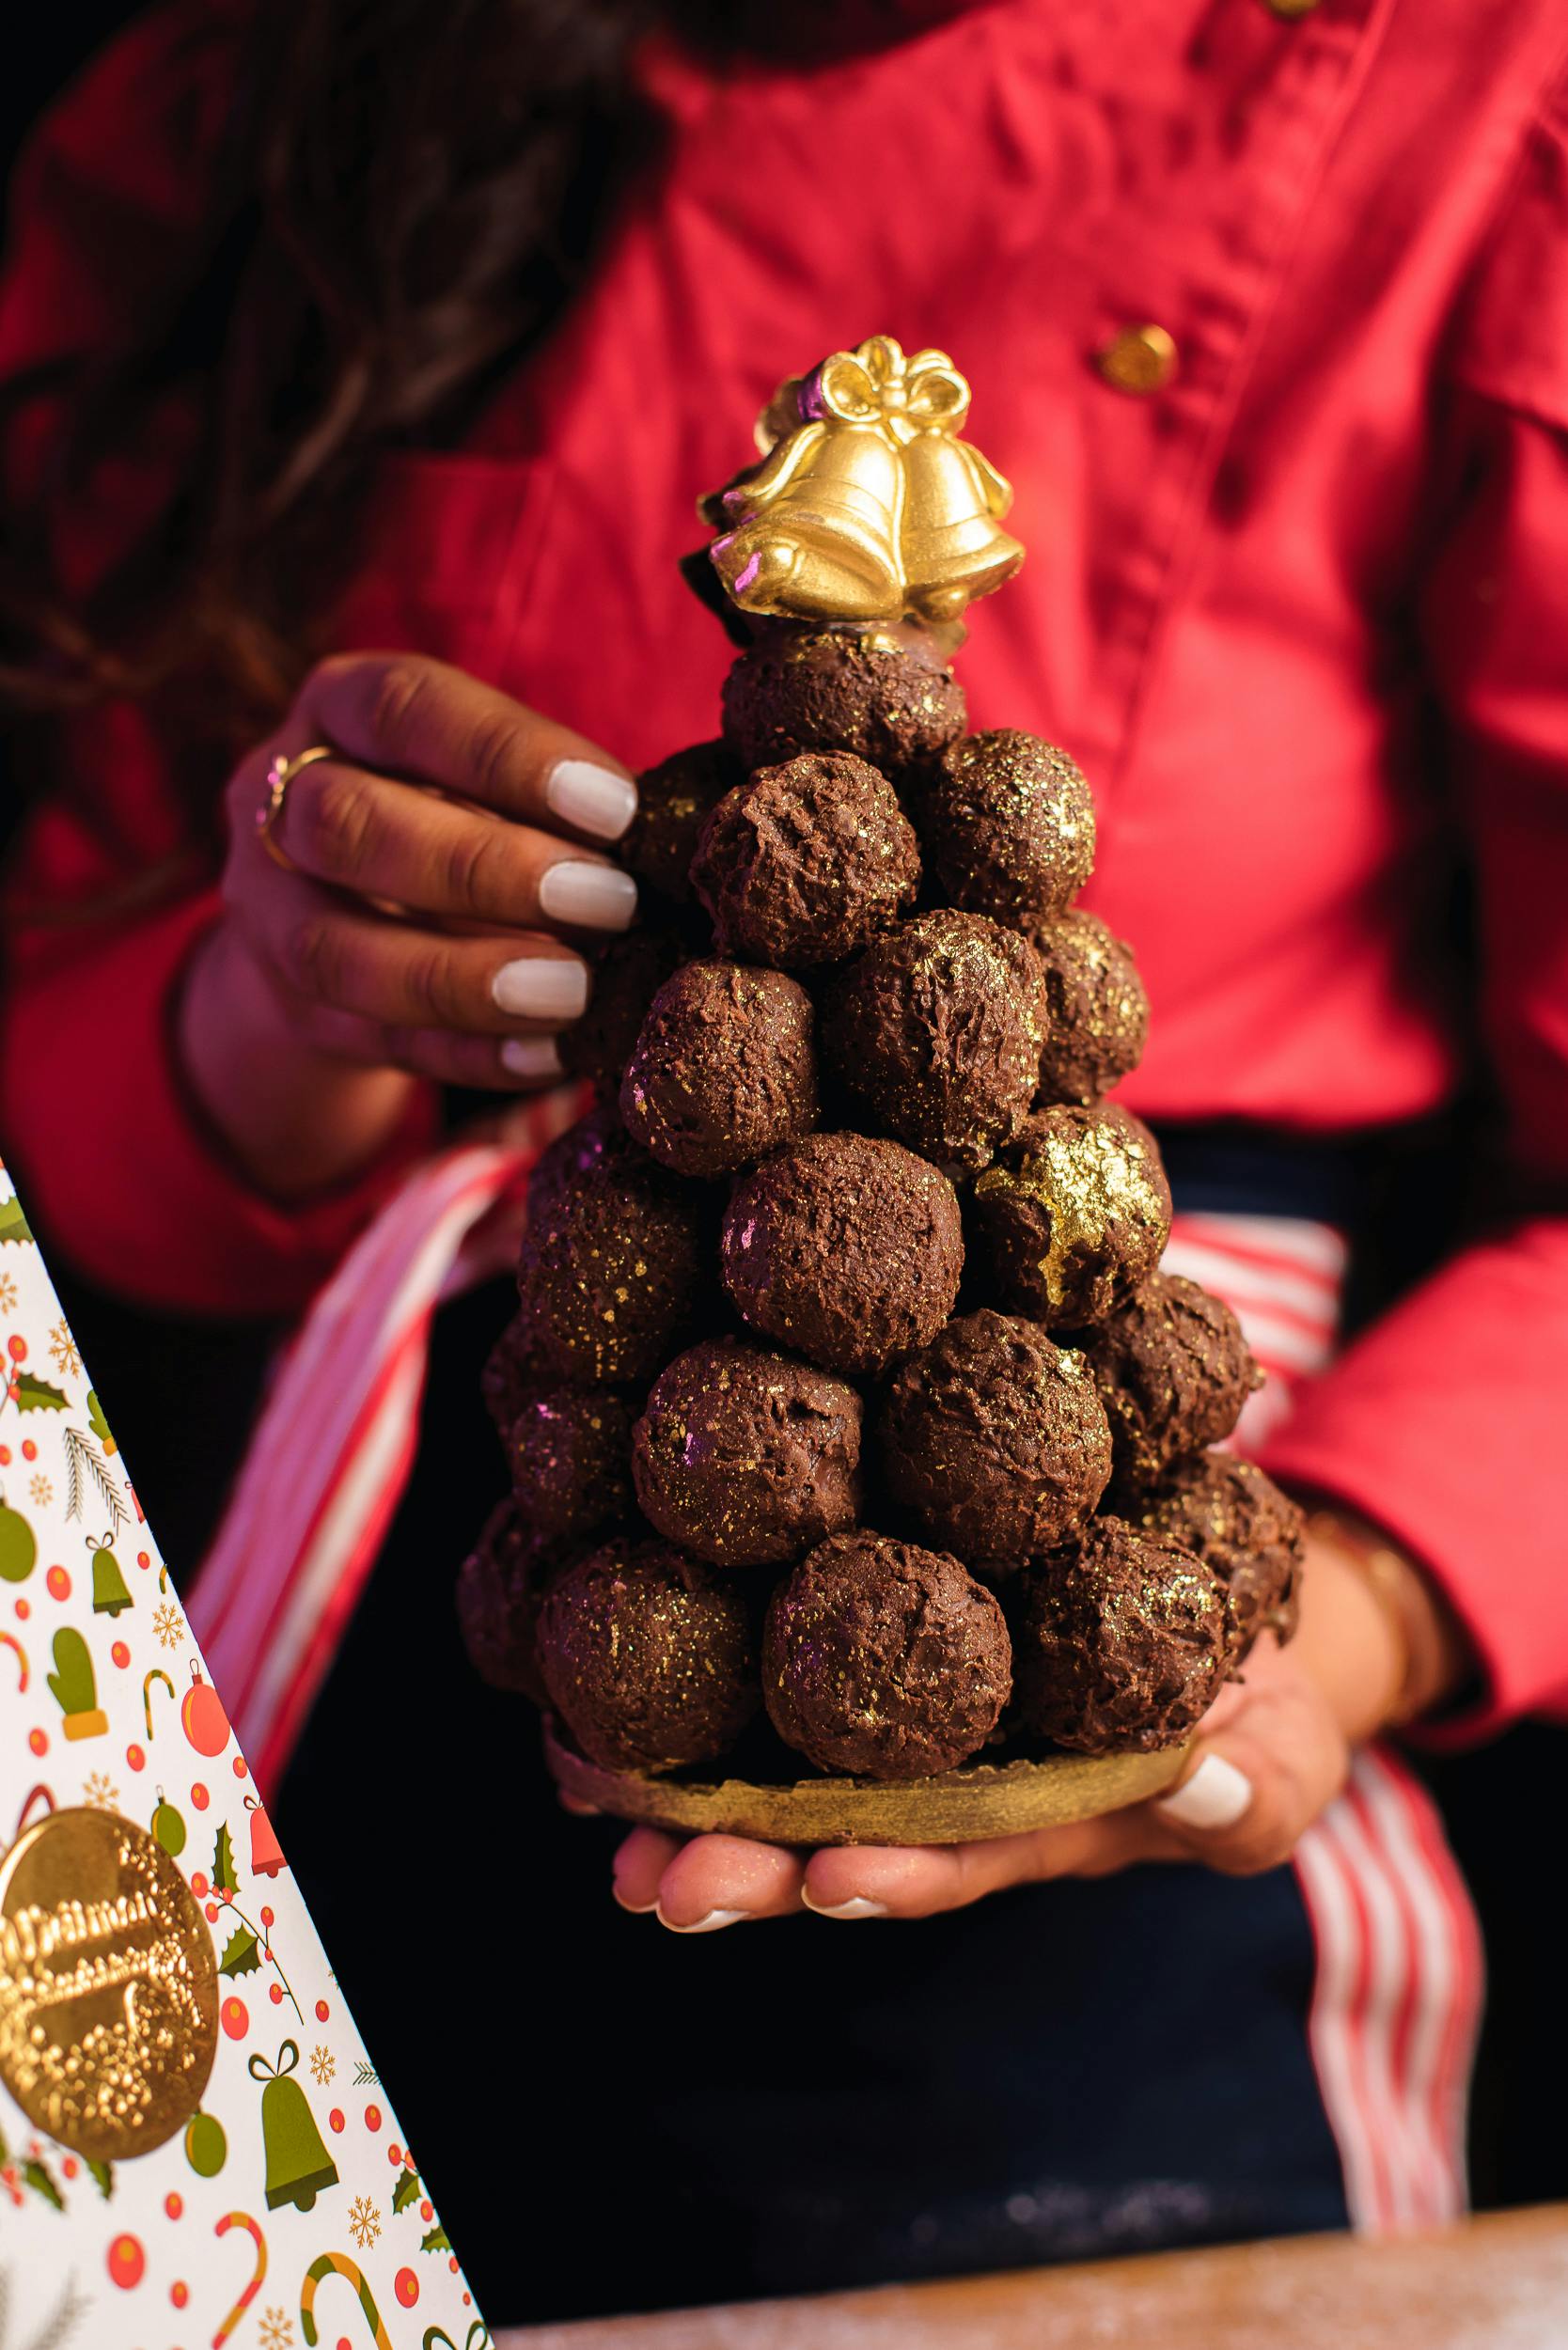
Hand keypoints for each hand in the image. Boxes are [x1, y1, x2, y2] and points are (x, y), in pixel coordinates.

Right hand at [179, 653, 639, 1193]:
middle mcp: (279, 799)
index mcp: (339, 708)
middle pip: (350, 825)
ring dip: (466, 977)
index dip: (508, 757)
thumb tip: (675, 843)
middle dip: (487, 869)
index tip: (618, 809)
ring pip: (335, 949)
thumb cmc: (459, 816)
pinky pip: (367, 1040)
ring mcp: (266, 911)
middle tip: (608, 904)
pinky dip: (464, 1053)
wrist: (351, 912)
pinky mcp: (293, 1009)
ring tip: (578, 992)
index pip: (403, 707)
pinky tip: (548, 1055)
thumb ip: (556, 800)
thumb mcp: (487, 780)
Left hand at [608, 1527, 1468, 1930]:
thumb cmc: (1249, 1701)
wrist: (1212, 1609)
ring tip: (592, 1798)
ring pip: (779, 1757)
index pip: (956, 1857)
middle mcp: (945, 1776)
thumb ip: (1251, 1789)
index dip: (893, 1872)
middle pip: (832, 1828)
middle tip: (659, 1879)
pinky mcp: (871, 1622)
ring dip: (688, 1787)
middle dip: (745, 1862)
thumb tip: (1210, 1782)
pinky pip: (772, 1658)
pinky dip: (692, 1671)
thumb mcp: (1279, 1753)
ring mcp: (903, 1709)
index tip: (828, 1879)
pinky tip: (599, 1678)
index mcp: (1035, 1819)